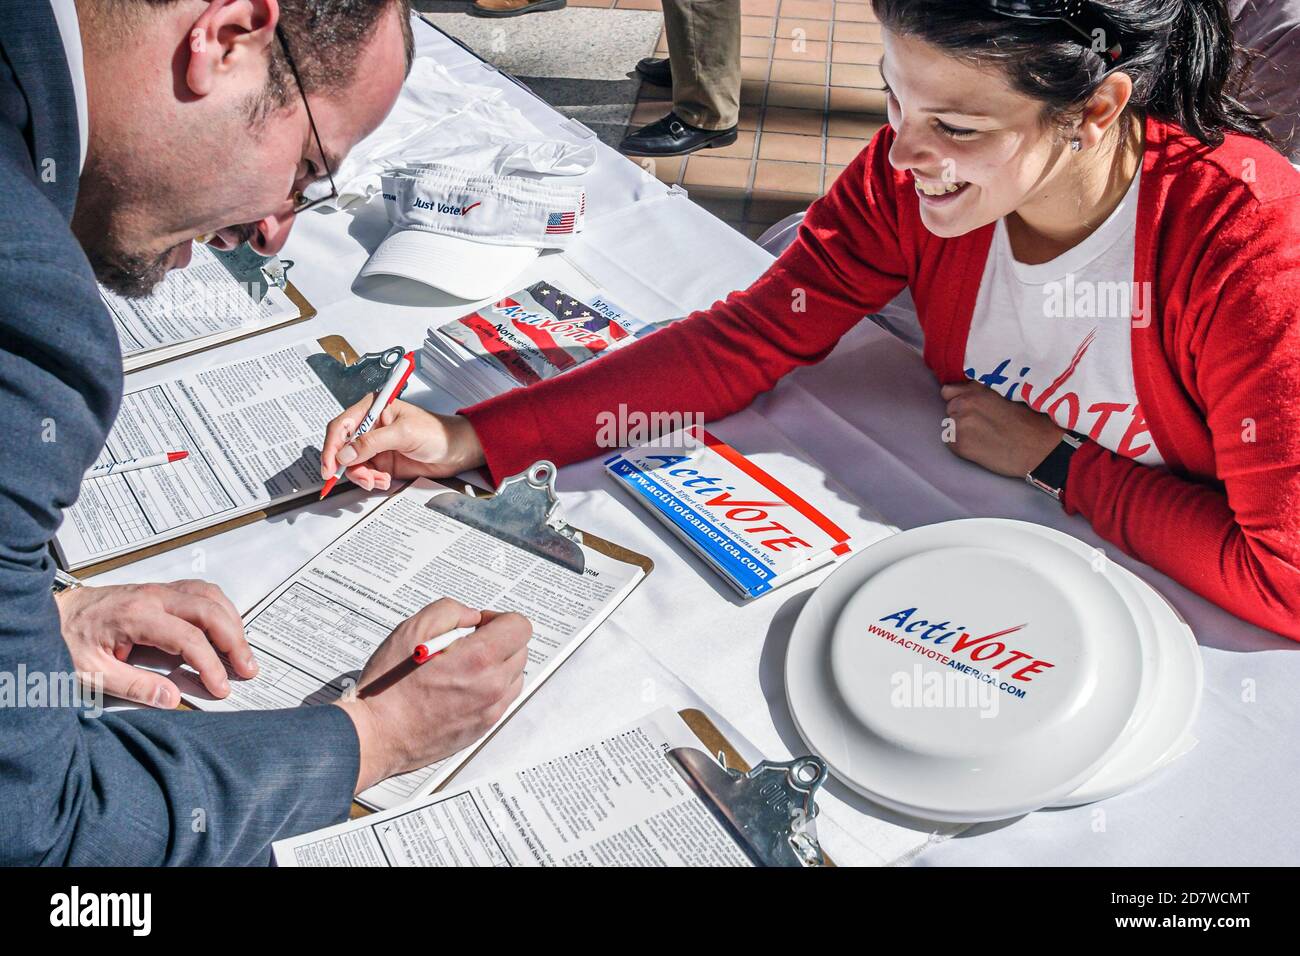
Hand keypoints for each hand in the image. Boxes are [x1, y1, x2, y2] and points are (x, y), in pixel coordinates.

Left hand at [55, 580, 255, 707]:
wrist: (49, 613)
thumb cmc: (67, 639)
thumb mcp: (92, 673)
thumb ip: (135, 686)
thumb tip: (172, 697)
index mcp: (136, 615)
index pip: (189, 638)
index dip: (210, 664)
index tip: (220, 686)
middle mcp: (152, 597)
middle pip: (210, 611)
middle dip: (234, 640)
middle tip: (247, 667)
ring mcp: (158, 590)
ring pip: (211, 595)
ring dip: (232, 621)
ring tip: (240, 650)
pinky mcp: (159, 591)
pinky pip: (201, 592)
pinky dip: (220, 610)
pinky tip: (224, 628)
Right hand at [320, 399, 485, 491]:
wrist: (456, 450)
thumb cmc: (436, 432)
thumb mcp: (404, 433)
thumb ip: (372, 442)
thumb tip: (346, 454)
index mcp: (372, 408)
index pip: (341, 426)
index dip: (331, 447)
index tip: (330, 466)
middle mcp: (370, 426)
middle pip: (342, 448)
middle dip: (347, 466)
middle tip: (360, 477)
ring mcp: (375, 445)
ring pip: (352, 464)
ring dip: (362, 476)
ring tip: (378, 480)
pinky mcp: (382, 461)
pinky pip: (365, 474)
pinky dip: (371, 480)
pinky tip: (385, 480)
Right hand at [334, 598, 530, 792]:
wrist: (376, 735)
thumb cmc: (389, 686)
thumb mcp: (412, 629)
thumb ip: (449, 611)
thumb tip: (472, 617)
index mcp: (479, 659)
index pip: (519, 627)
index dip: (498, 619)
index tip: (478, 625)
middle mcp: (492, 687)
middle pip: (520, 650)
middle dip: (498, 641)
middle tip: (465, 644)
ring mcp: (490, 710)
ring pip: (514, 676)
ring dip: (497, 665)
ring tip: (462, 667)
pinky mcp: (483, 727)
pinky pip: (502, 699)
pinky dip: (490, 688)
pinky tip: (460, 687)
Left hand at [941, 381, 1065, 478]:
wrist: (1038, 448)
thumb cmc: (1029, 422)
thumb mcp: (1005, 395)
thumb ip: (982, 393)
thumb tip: (966, 395)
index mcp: (976, 388)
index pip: (948, 391)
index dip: (958, 399)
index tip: (969, 408)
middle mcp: (964, 402)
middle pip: (949, 409)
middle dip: (960, 416)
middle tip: (981, 425)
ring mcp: (960, 423)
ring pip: (948, 426)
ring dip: (959, 431)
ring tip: (982, 437)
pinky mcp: (959, 444)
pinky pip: (950, 443)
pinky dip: (961, 446)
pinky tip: (980, 447)